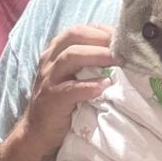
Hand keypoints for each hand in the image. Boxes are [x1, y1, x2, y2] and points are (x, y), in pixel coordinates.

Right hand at [23, 24, 117, 145]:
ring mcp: (49, 79)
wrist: (39, 130)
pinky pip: (70, 89)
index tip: (121, 36)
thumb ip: (88, 63)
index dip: (100, 30)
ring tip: (117, 60)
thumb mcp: (73, 76)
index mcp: (56, 51)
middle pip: (73, 37)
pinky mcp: (52, 99)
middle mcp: (50, 61)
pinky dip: (89, 86)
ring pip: (70, 57)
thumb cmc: (63, 101)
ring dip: (96, 56)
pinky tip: (104, 86)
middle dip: (100, 39)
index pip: (78, 30)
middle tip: (122, 47)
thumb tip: (120, 54)